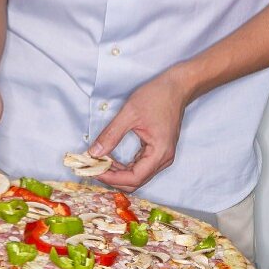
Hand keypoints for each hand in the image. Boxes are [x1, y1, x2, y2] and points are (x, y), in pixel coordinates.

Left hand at [88, 68, 191, 191]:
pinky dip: (125, 166)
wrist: (176, 87)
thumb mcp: (129, 114)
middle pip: (136, 181)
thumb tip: (94, 153)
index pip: (134, 178)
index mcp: (160, 153)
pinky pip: (140, 166)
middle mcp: (164, 159)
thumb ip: (111, 135)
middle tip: (93, 169)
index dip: (112, 178)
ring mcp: (162, 156)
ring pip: (138, 176)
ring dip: (118, 173)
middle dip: (113, 178)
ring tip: (99, 164)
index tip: (94, 171)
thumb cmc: (157, 97)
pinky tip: (111, 160)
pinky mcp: (158, 151)